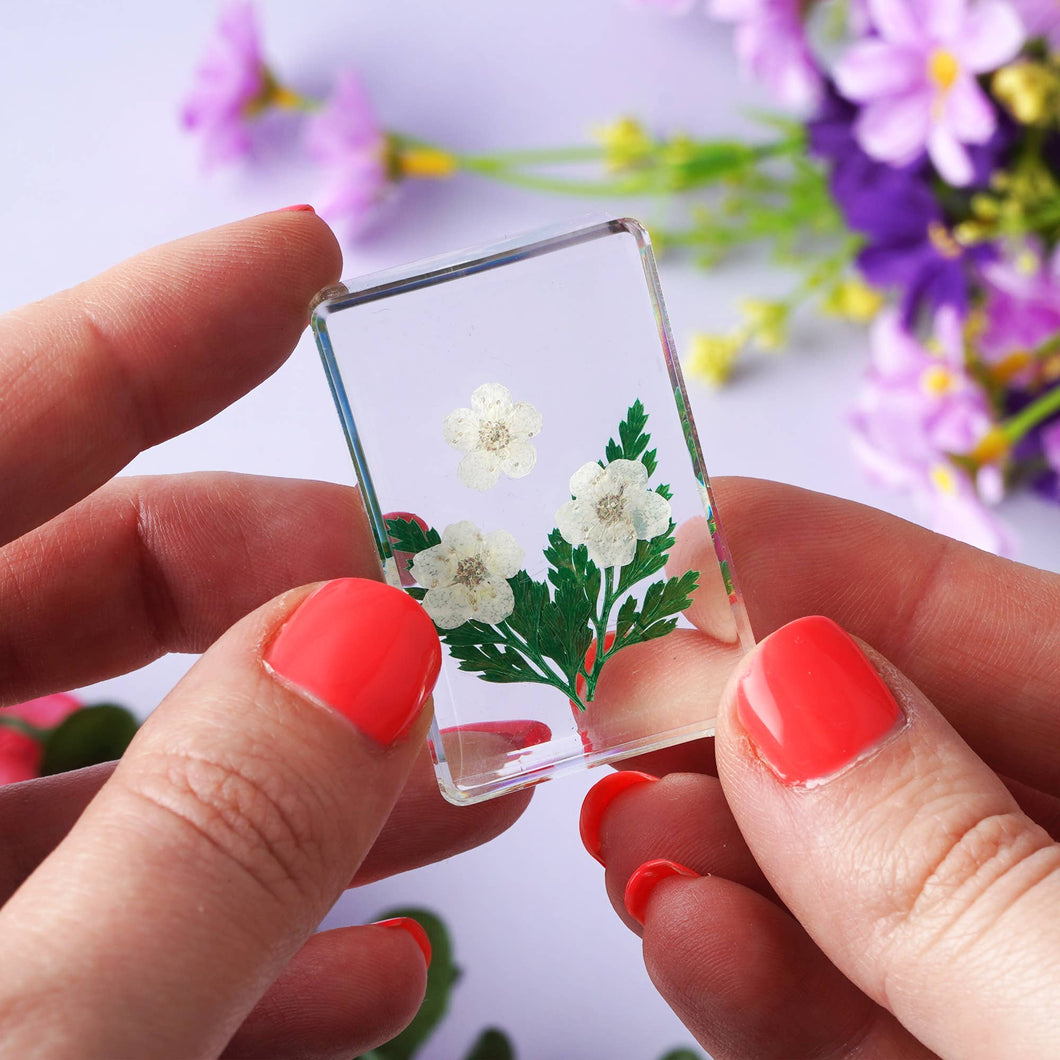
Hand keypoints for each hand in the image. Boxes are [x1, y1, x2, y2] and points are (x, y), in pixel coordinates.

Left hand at [0, 212, 531, 1057]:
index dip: (159, 329)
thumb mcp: (31, 1037)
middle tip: (456, 597)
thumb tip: (373, 649)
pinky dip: (249, 942)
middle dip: (296, 588)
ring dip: (318, 780)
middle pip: (92, 594)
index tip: (307, 260)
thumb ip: (198, 844)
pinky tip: (375, 966)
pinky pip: (119, 940)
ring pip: (133, 781)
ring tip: (477, 779)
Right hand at [581, 478, 1059, 1058]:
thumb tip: (782, 688)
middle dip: (745, 717)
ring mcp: (1025, 979)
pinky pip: (853, 1015)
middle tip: (612, 698)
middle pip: (901, 745)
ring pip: (857, 885)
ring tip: (624, 830)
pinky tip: (681, 936)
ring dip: (721, 854)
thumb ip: (956, 871)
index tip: (673, 545)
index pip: (997, 625)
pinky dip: (754, 981)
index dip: (831, 566)